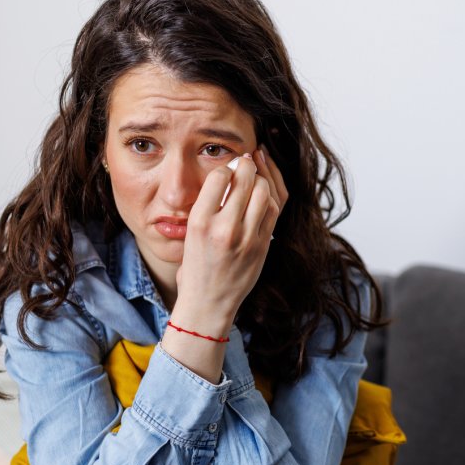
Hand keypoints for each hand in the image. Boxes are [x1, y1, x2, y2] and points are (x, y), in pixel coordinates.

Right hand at [171, 146, 287, 334]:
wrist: (207, 304)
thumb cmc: (195, 268)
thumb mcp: (190, 233)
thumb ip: (207, 206)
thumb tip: (228, 174)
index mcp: (200, 223)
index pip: (220, 177)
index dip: (226, 166)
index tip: (227, 166)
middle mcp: (225, 229)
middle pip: (246, 180)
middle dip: (248, 164)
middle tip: (246, 160)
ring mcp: (248, 238)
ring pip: (265, 192)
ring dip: (262, 178)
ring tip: (256, 173)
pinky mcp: (263, 246)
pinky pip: (274, 210)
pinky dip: (271, 195)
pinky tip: (265, 188)